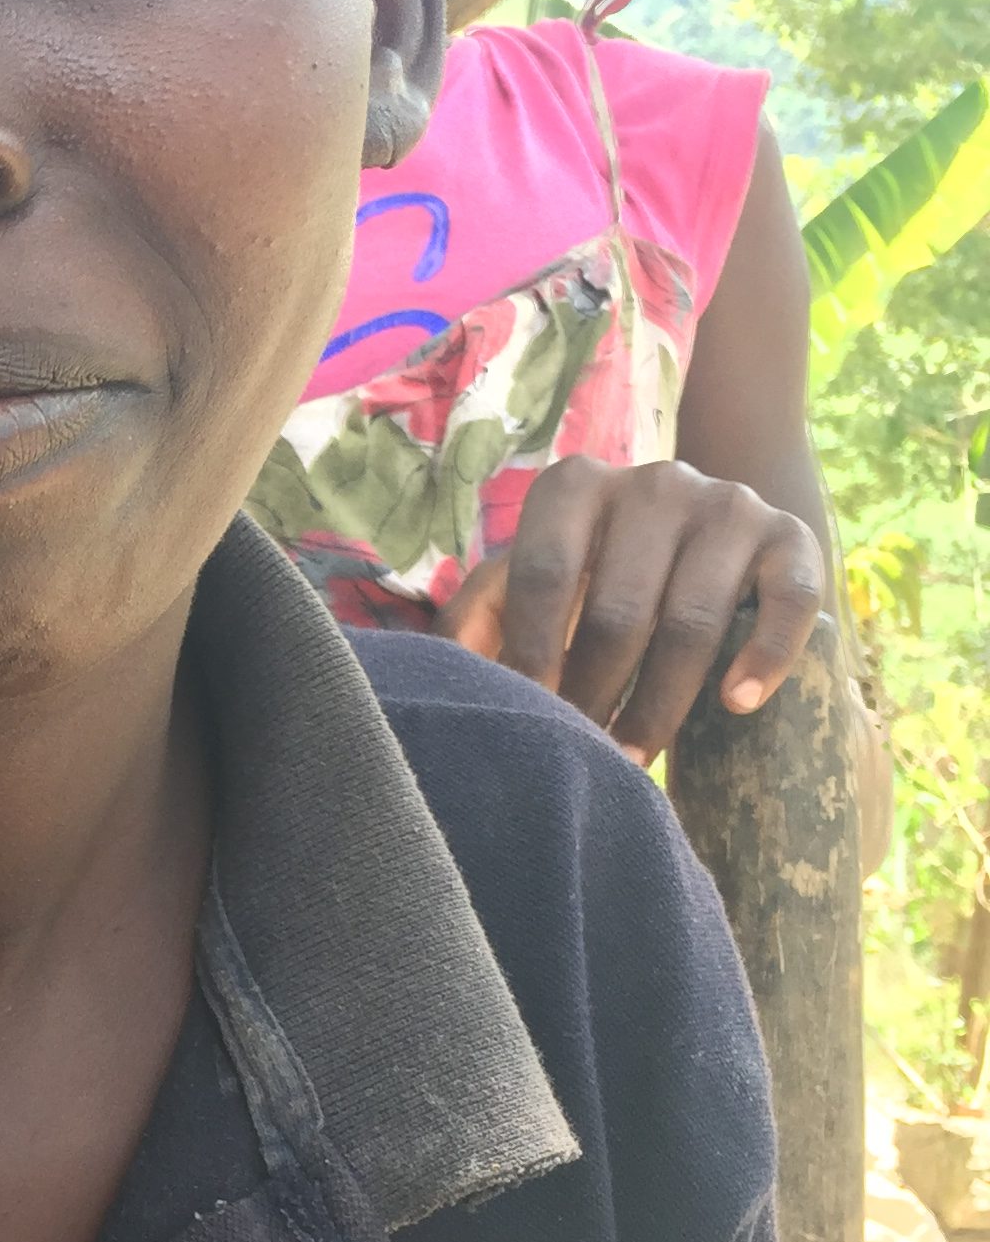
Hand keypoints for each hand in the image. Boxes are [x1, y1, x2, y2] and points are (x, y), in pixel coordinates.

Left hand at [440, 458, 823, 764]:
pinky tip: (736, 703)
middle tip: (582, 752)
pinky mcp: (794, 537)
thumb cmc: (592, 574)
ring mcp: (729, 505)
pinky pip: (789, 602)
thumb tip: (447, 664)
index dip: (532, 655)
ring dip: (660, 704)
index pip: (545, 574)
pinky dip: (764, 658)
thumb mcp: (531, 582)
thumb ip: (481, 614)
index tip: (529, 719)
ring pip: (693, 620)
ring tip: (635, 759)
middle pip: (617, 609)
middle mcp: (655, 482)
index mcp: (576, 486)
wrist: (700, 538)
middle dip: (594, 693)